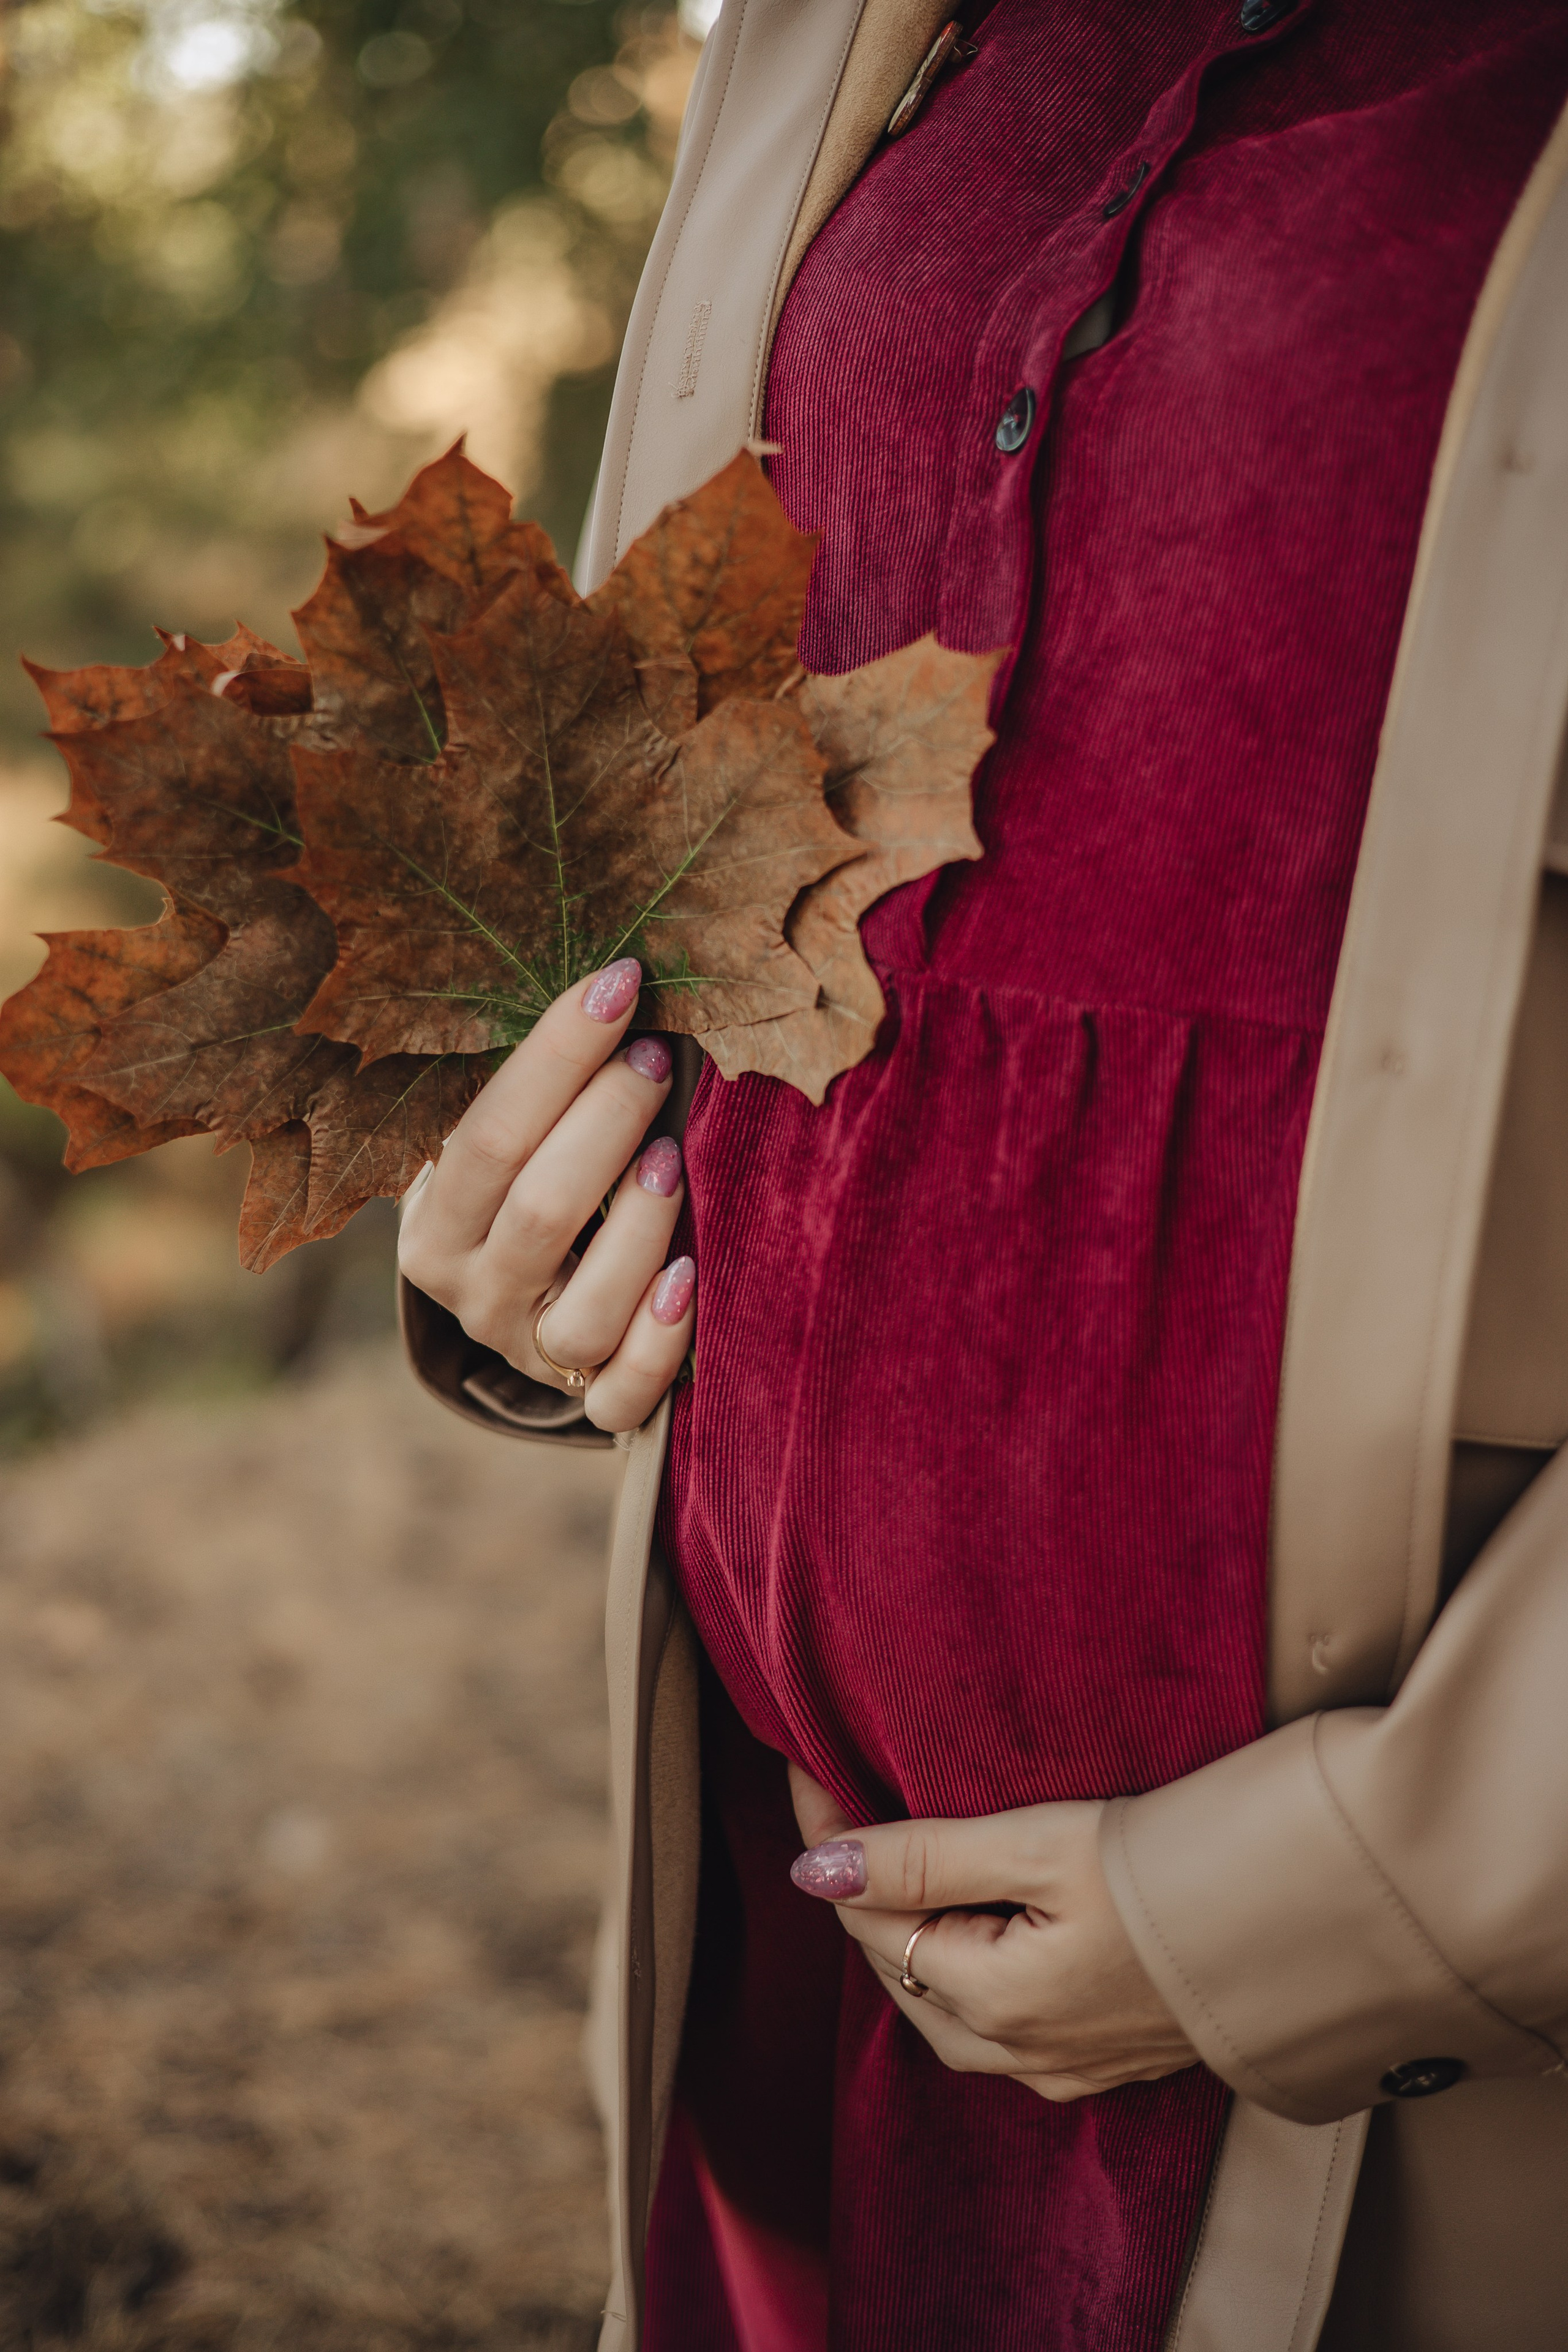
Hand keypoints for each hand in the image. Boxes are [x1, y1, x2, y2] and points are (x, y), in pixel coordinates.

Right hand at [397, 958, 694, 1432]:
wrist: (518, 1299)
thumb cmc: (523, 1186)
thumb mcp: (496, 1146)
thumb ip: (531, 1092)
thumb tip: (614, 978)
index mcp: (435, 1223)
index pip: (488, 1134)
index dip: (557, 1056)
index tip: (621, 983)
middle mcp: (473, 1294)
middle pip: (539, 1212)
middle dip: (607, 1124)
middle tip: (657, 1059)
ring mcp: (528, 1351)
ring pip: (583, 1310)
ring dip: (639, 1228)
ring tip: (674, 1158)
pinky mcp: (585, 1397)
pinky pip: (621, 1393)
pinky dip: (659, 1341)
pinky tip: (689, 1279)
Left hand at [788, 1765, 1197, 2101]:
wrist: (1314, 1915)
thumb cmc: (1179, 1870)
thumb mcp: (1041, 1845)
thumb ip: (926, 1858)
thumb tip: (816, 1869)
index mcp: (995, 2004)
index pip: (868, 1917)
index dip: (832, 1840)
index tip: (808, 1770)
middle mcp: (1024, 2054)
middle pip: (899, 1973)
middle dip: (863, 1897)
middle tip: (846, 1811)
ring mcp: (1072, 2066)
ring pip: (947, 2009)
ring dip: (914, 1941)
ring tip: (902, 1863)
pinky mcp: (1112, 2058)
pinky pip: (1003, 2026)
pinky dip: (969, 1973)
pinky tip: (982, 1928)